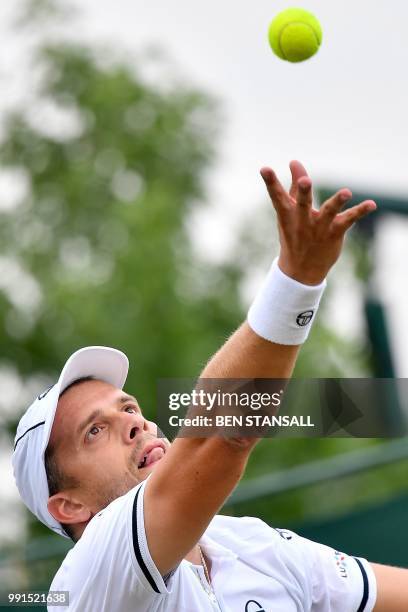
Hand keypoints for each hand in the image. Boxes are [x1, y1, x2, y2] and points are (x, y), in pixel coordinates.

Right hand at [260, 160, 376, 284]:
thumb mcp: (290, 213)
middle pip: (302, 204)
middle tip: (305, 181)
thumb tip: (294, 162)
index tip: (264, 168)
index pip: (276, 196)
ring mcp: (319, 227)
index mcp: (287, 214)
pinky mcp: (334, 233)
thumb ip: (294, 187)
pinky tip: (371, 204)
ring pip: (329, 212)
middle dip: (302, 192)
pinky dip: (360, 211)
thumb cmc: (294, 234)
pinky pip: (348, 220)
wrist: (301, 270)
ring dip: (337, 202)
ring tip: (346, 192)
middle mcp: (302, 220)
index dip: (270, 182)